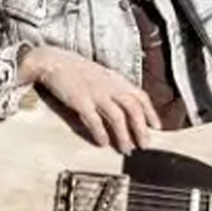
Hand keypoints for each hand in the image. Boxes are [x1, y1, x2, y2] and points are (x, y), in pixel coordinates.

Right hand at [17, 44, 161, 152]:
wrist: (54, 61)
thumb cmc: (77, 70)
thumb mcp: (102, 75)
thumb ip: (115, 88)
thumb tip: (126, 106)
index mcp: (116, 80)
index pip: (140, 96)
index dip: (151, 112)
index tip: (157, 127)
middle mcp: (110, 86)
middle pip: (133, 108)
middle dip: (141, 128)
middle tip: (145, 145)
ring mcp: (96, 93)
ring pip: (117, 117)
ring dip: (123, 135)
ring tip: (126, 149)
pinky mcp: (80, 101)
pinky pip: (94, 120)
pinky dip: (100, 133)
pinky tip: (103, 143)